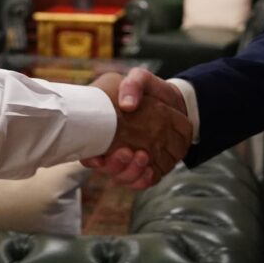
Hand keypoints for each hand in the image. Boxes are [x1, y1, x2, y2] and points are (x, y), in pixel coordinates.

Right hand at [84, 68, 189, 188]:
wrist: (175, 103)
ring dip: (131, 172)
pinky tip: (150, 170)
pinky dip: (145, 180)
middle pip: (107, 169)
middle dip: (115, 166)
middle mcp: (113, 149)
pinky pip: (143, 183)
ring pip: (124, 179)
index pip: (88, 152)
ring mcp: (131, 161)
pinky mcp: (149, 169)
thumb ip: (133, 85)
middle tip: (126, 152)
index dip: (90, 159)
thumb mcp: (140, 79)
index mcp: (103, 130)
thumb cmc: (151, 91)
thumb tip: (127, 105)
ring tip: (142, 156)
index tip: (97, 158)